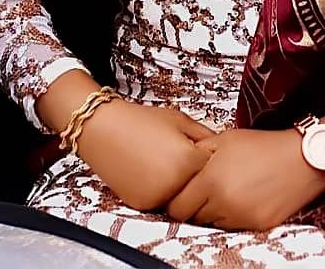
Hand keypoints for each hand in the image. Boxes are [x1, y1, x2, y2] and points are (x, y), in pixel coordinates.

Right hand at [77, 100, 215, 210]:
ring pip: (181, 194)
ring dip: (179, 182)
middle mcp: (174, 183)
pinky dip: (162, 189)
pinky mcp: (143, 205)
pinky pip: (162, 200)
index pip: (211, 166)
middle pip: (197, 183)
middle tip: (176, 153)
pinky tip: (151, 170)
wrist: (103, 129)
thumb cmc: (141, 121)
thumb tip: (221, 148)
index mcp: (187, 161)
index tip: (196, 145)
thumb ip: (204, 135)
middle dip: (193, 171)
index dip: (204, 154)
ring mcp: (157, 197)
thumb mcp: (179, 120)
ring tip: (162, 160)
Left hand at [166, 127, 324, 230]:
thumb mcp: (226, 138)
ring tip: (230, 189)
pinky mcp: (256, 226)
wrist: (301, 157)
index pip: (177, 207)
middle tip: (208, 188)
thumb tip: (178, 164)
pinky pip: (233, 226)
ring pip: (212, 223)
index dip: (178, 199)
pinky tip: (244, 196)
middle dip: (195, 205)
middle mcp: (223, 201)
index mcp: (211, 179)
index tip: (183, 192)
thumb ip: (198, 153)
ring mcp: (240, 216)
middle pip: (193, 217)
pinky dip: (233, 215)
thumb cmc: (264, 145)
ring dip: (214, 211)